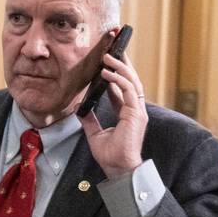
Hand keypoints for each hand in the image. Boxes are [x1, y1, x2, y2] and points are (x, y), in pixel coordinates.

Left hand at [77, 31, 148, 179]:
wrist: (118, 169)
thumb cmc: (110, 155)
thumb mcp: (95, 132)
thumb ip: (89, 117)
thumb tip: (80, 106)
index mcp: (127, 112)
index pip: (123, 86)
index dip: (115, 72)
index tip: (107, 60)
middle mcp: (134, 108)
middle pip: (131, 79)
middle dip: (122, 62)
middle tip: (113, 47)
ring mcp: (137, 110)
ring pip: (132, 81)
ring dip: (119, 67)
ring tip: (108, 57)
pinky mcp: (136, 114)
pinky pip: (129, 90)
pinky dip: (118, 80)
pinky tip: (106, 73)